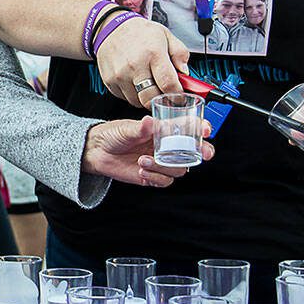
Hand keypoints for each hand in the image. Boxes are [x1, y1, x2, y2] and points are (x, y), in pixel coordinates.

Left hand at [82, 116, 214, 187]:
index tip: (206, 129)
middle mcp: (166, 146)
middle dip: (201, 152)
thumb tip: (150, 122)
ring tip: (143, 161)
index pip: (188, 128)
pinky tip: (142, 171)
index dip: (201, 128)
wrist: (97, 152)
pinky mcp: (153, 175)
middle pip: (193, 152)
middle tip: (203, 153)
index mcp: (163, 130)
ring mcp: (161, 162)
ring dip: (164, 167)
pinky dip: (155, 178)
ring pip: (179, 169)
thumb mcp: (126, 128)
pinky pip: (165, 181)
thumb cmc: (113, 134)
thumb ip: (140, 128)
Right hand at [93, 16, 190, 107]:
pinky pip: (125, 98)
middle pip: (151, 98)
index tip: (180, 96)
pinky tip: (136, 82)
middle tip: (165, 93)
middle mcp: (135, 65)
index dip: (177, 95)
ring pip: (138, 102)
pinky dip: (133, 95)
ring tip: (149, 85)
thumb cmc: (140, 33)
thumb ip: (180, 54)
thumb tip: (185, 73)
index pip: (168, 84)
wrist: (111, 28)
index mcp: (153, 53)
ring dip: (146, 98)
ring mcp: (120, 75)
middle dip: (162, 100)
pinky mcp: (110, 81)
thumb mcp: (166, 36)